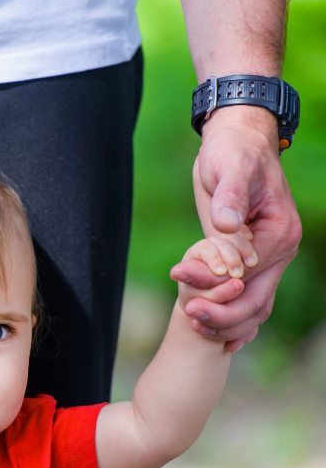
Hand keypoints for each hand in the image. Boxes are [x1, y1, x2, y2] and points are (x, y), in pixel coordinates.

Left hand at [173, 106, 300, 351]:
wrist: (237, 141)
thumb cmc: (232, 152)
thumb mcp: (229, 169)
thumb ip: (230, 198)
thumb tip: (226, 224)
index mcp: (279, 232)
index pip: (248, 277)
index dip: (216, 292)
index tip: (187, 302)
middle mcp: (281, 249)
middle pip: (255, 299)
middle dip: (222, 315)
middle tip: (187, 317)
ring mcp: (269, 257)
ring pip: (253, 304)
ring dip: (225, 321)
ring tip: (192, 325)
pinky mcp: (253, 259)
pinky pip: (246, 295)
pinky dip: (230, 313)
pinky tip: (208, 326)